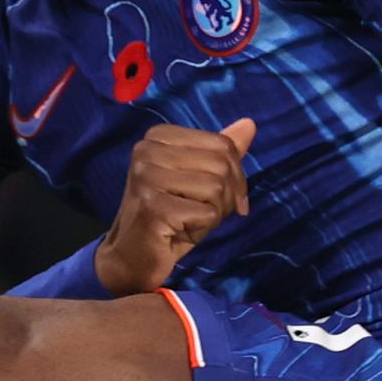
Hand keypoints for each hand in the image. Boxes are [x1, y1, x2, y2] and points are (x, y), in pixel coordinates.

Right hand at [95, 118, 255, 293]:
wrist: (132, 257)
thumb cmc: (169, 217)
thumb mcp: (198, 179)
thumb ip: (221, 152)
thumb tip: (250, 124)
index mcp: (158, 137)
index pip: (223, 144)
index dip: (235, 175)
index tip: (224, 197)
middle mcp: (147, 150)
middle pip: (222, 164)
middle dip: (227, 196)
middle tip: (207, 214)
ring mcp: (147, 177)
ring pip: (216, 187)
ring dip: (215, 213)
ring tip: (192, 222)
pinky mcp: (152, 206)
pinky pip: (207, 213)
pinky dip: (203, 228)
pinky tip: (181, 232)